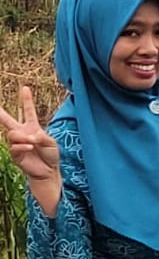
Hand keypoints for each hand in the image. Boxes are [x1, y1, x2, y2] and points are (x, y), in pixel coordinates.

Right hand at [1, 88, 60, 211]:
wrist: (48, 170)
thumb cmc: (51, 155)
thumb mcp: (51, 143)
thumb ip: (41, 137)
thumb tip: (30, 136)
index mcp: (32, 127)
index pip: (28, 111)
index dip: (26, 100)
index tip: (25, 88)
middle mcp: (22, 133)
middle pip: (7, 121)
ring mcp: (17, 143)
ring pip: (12, 134)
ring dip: (22, 137)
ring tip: (31, 143)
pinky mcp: (15, 154)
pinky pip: (14, 147)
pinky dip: (22, 146)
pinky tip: (29, 147)